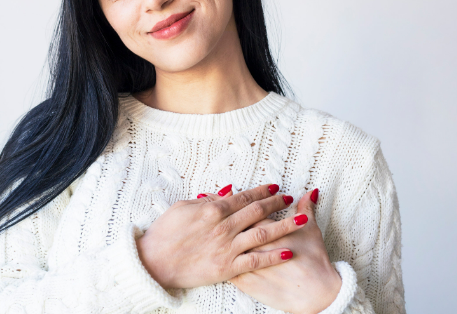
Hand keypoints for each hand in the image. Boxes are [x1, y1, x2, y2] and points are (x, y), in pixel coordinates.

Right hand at [136, 183, 307, 288]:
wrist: (154, 262)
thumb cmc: (165, 233)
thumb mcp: (183, 208)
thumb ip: (207, 200)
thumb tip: (227, 191)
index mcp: (213, 210)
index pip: (244, 197)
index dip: (262, 191)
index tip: (276, 188)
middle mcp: (224, 227)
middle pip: (257, 211)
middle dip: (277, 204)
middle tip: (290, 199)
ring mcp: (227, 248)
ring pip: (263, 233)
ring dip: (284, 226)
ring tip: (302, 221)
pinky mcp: (228, 267)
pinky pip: (256, 261)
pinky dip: (273, 256)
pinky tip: (288, 251)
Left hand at [229, 189, 341, 313]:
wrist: (316, 293)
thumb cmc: (314, 261)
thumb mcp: (311, 230)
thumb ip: (306, 208)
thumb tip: (309, 193)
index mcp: (266, 230)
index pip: (251, 212)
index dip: (250, 207)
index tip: (250, 205)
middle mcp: (252, 245)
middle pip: (236, 227)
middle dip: (234, 221)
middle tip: (234, 218)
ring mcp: (246, 264)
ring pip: (228, 247)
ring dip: (226, 240)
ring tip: (227, 236)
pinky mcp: (244, 281)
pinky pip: (227, 268)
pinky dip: (225, 260)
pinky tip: (225, 255)